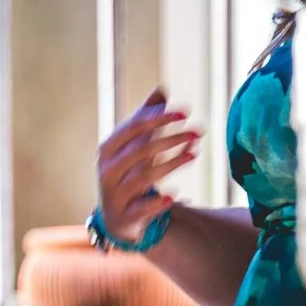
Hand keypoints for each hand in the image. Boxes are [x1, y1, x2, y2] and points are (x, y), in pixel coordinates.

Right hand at [96, 88, 198, 242]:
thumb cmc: (128, 172)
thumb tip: (161, 89)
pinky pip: (142, 209)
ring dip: (170, 164)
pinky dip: (157, 203)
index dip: (159, 118)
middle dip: (170, 139)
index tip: (185, 112)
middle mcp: (107, 170)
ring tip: (194, 155)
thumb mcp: (135, 146)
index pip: (133, 127)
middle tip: (198, 132)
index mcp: (108, 148)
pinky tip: (174, 196)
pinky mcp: (126, 215)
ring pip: (143, 177)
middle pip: (140, 150)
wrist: (116, 216)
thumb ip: (146, 119)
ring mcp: (115, 193)